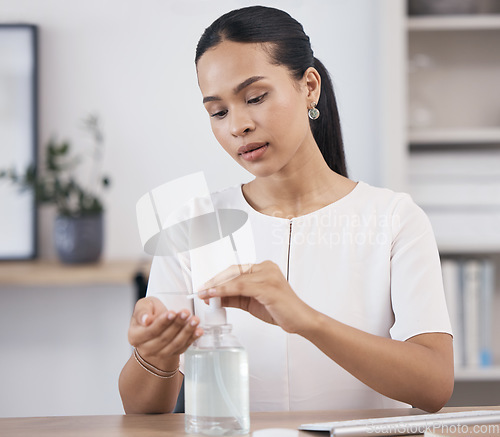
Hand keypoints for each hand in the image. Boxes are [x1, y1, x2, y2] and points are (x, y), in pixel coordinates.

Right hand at [128, 296, 202, 370]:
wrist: (156, 324)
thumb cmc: (149, 312)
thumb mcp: (143, 306)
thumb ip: (142, 311)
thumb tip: (146, 320)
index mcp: (135, 336)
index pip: (150, 331)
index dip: (162, 322)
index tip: (172, 312)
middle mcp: (146, 348)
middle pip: (164, 338)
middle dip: (177, 324)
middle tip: (186, 313)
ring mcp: (160, 353)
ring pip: (175, 344)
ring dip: (187, 331)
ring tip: (194, 320)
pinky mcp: (173, 353)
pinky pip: (183, 347)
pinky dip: (192, 338)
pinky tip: (198, 330)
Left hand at [198, 260, 315, 333]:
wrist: (300, 320)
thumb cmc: (280, 310)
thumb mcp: (252, 302)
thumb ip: (235, 297)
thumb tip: (214, 296)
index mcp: (264, 268)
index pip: (235, 270)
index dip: (217, 278)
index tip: (204, 287)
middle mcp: (266, 268)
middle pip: (233, 272)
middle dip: (214, 282)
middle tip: (200, 291)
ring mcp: (268, 276)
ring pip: (235, 279)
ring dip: (216, 287)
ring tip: (204, 295)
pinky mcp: (268, 287)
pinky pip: (241, 287)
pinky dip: (225, 291)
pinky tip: (215, 296)